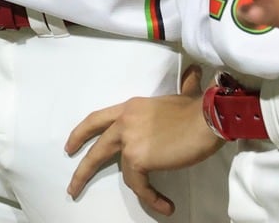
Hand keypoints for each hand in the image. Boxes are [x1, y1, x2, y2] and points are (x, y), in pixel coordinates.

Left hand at [65, 69, 220, 216]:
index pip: (97, 119)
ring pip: (119, 172)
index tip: (70, 145)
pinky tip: (165, 204)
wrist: (208, 118)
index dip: (82, 133)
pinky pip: (139, 184)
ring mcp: (129, 139)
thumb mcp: (181, 95)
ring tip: (155, 203)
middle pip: (96, 145)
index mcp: (130, 107)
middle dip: (82, 168)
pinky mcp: (137, 157)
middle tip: (73, 185)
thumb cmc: (198, 109)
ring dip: (135, 190)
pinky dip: (151, 197)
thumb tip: (193, 74)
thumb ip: (182, 87)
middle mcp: (124, 121)